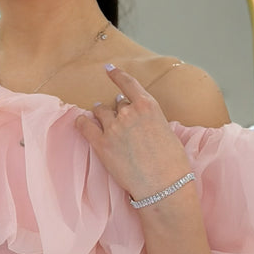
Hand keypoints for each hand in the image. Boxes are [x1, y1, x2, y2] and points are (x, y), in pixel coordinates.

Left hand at [74, 65, 191, 201]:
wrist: (163, 185)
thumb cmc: (172, 163)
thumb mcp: (166, 131)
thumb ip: (150, 120)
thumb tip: (140, 120)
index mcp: (148, 106)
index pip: (128, 83)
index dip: (117, 74)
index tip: (109, 68)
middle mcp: (129, 112)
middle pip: (116, 103)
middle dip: (116, 109)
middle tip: (118, 119)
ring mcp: (113, 128)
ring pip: (99, 111)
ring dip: (100, 114)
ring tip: (100, 119)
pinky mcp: (101, 144)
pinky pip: (84, 126)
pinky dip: (82, 122)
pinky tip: (81, 122)